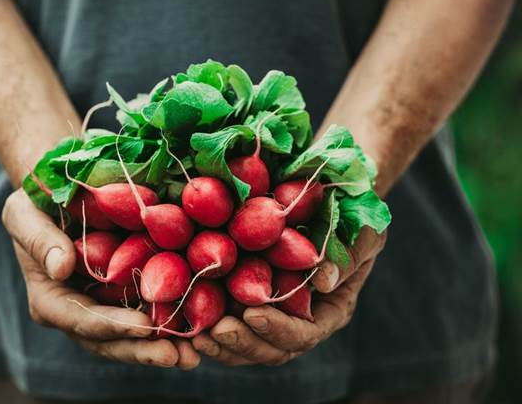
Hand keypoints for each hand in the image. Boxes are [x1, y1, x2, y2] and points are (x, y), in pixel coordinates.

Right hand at [2, 188, 199, 369]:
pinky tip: (198, 328)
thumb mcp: (24, 213)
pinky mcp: (126, 294)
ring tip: (193, 355)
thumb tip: (61, 268)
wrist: (60, 193)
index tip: (144, 326)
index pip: (80, 319)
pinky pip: (148, 312)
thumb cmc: (36, 202)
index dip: (112, 326)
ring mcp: (104, 306)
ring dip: (162, 346)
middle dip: (142, 349)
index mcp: (50, 298)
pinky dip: (172, 322)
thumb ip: (39, 240)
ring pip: (131, 336)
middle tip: (177, 356)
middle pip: (109, 340)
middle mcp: (77, 311)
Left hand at [192, 228, 385, 365]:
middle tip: (216, 331)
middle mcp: (300, 318)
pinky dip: (209, 320)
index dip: (279, 329)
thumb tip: (325, 282)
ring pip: (247, 343)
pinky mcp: (247, 296)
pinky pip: (229, 318)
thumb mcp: (362, 230)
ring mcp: (273, 311)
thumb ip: (348, 255)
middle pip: (271, 348)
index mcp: (330, 309)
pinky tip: (186, 316)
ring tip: (197, 335)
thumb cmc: (355, 214)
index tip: (254, 313)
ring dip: (222, 343)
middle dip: (243, 342)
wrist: (332, 200)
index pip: (304, 333)